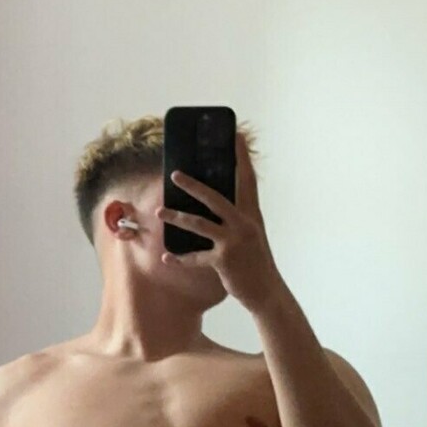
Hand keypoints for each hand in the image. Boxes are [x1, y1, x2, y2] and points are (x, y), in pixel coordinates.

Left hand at [159, 131, 281, 313]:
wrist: (267, 290)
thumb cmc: (255, 260)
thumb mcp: (251, 233)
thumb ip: (236, 217)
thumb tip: (212, 202)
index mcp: (251, 214)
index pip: (247, 179)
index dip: (241, 157)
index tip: (234, 135)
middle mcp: (244, 224)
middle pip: (215, 198)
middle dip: (193, 185)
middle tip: (174, 174)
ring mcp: (234, 242)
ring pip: (199, 224)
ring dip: (177, 217)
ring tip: (159, 211)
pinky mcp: (224, 260)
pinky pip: (196, 257)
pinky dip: (180, 258)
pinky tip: (166, 257)